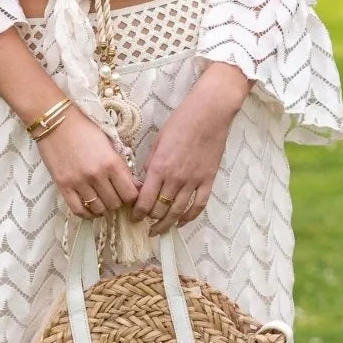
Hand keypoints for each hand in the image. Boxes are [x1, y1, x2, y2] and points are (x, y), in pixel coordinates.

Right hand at [36, 105, 138, 220]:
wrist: (55, 120)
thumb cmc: (84, 128)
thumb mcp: (109, 142)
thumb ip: (121, 165)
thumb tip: (135, 185)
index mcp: (112, 162)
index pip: (130, 194)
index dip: (132, 196)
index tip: (128, 193)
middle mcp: (97, 175)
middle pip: (115, 203)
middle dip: (117, 201)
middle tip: (113, 194)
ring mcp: (79, 182)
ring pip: (99, 209)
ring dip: (103, 207)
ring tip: (101, 200)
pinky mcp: (63, 185)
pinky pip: (78, 210)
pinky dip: (87, 213)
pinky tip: (90, 208)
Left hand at [131, 62, 251, 234]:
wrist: (209, 113)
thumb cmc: (181, 121)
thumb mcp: (158, 140)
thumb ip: (151, 162)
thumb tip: (145, 179)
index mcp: (159, 167)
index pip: (144, 199)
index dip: (137, 213)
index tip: (134, 218)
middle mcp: (175, 178)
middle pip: (160, 209)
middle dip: (150, 219)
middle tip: (145, 224)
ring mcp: (193, 180)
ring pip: (178, 211)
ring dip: (167, 223)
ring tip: (160, 230)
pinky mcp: (208, 180)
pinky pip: (198, 205)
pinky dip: (190, 217)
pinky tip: (182, 222)